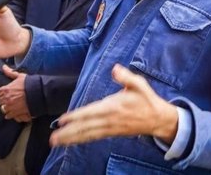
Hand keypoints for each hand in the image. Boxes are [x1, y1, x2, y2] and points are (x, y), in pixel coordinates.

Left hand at [0, 65, 31, 122]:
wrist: (39, 93)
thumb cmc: (30, 84)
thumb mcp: (20, 76)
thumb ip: (10, 72)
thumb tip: (3, 67)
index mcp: (5, 90)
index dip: (3, 92)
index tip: (8, 92)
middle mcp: (6, 99)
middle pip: (0, 101)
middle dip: (4, 100)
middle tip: (11, 99)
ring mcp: (10, 107)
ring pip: (4, 109)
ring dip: (7, 107)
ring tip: (12, 106)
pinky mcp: (15, 113)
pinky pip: (8, 116)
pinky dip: (10, 114)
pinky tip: (14, 111)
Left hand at [50, 64, 177, 146]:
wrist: (158, 119)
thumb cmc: (147, 100)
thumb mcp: (139, 84)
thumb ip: (126, 76)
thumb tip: (115, 68)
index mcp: (114, 107)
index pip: (91, 112)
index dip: (76, 116)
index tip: (62, 119)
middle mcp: (110, 120)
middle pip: (85, 127)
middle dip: (68, 133)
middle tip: (52, 138)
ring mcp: (110, 128)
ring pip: (88, 134)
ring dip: (71, 139)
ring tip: (56, 142)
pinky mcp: (112, 133)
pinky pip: (94, 137)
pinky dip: (81, 139)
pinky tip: (71, 141)